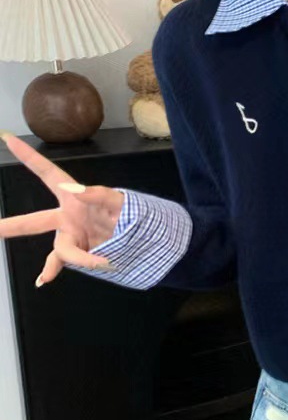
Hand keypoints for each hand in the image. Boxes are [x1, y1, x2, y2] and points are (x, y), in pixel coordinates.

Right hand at [0, 133, 123, 284]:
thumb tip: (73, 189)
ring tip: (105, 261)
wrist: (143, 239)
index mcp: (74, 197)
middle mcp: (66, 217)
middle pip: (33, 222)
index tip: (9, 139)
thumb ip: (98, 194)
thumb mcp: (120, 201)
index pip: (48, 174)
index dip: (29, 158)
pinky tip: (43, 280)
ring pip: (62, 249)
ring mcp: (70, 237)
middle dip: (10, 226)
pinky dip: (52, 270)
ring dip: (80, 257)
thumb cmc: (131, 213)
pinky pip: (62, 263)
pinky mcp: (77, 253)